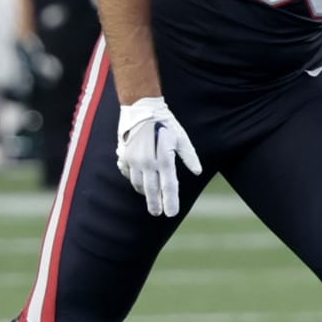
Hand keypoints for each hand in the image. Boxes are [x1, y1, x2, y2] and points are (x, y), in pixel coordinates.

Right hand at [116, 96, 201, 216]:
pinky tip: (139, 180)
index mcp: (164, 159)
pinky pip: (128, 174)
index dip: (170, 202)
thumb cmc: (165, 123)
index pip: (168, 187)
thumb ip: (189, 156)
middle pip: (151, 190)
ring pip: (138, 184)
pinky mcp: (124, 156)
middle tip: (157, 213)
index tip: (171, 213)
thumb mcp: (181, 138)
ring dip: (144, 192)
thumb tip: (197, 172)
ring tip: (149, 196)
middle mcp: (148, 162)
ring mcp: (134, 160)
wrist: (141, 108)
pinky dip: (134, 179)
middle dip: (155, 204)